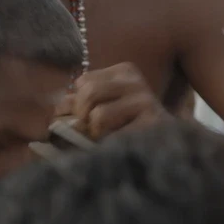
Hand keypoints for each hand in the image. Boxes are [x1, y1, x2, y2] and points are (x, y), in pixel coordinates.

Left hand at [55, 63, 172, 140]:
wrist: (167, 152)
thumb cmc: (130, 130)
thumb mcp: (104, 110)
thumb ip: (80, 106)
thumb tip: (56, 112)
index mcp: (124, 72)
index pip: (82, 82)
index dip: (76, 105)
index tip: (86, 120)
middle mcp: (136, 81)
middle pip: (88, 93)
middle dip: (82, 118)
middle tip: (91, 133)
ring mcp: (146, 101)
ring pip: (98, 115)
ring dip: (96, 135)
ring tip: (107, 140)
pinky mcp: (153, 124)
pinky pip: (115, 136)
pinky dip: (109, 146)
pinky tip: (121, 148)